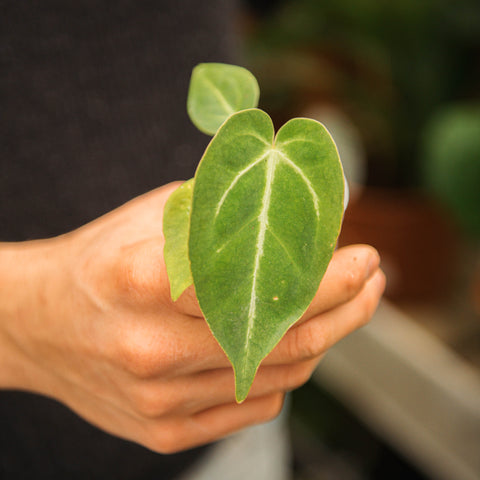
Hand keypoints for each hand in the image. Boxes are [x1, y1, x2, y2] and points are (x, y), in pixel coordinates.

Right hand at [0, 182, 384, 452]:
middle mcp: (150, 346)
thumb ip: (229, 206)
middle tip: (372, 283)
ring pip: (277, 376)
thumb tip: (309, 200)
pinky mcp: (163, 431)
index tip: (364, 257)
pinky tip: (292, 345)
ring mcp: (158, 399)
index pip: (261, 280)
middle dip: (347, 309)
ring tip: (344, 308)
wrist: (39, 324)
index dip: (329, 273)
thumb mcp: (154, 214)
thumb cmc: (102, 258)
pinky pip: (254, 406)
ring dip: (324, 340)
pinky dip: (286, 374)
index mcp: (143, 279)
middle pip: (284, 338)